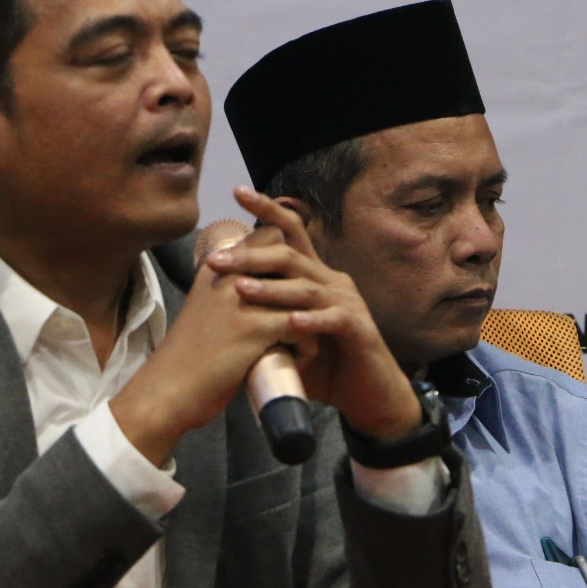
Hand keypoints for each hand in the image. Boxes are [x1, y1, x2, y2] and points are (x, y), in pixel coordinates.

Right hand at [109, 243, 301, 464]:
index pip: (269, 238)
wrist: (168, 391)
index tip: (287, 297)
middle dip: (304, 291)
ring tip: (298, 347)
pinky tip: (295, 363)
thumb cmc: (190, 357)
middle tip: (300, 323)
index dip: (288, 264)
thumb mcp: (207, 309)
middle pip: (289, 259)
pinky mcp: (254, 329)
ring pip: (302, 297)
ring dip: (310, 322)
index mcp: (217, 268)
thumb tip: (269, 287)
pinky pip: (302, 329)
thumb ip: (232, 292)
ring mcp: (242, 300)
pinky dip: (307, 349)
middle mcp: (229, 275)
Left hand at [202, 186, 422, 441]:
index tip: (238, 190)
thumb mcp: (289, 336)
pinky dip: (311, 321)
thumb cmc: (327, 365)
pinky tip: (291, 323)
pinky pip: (334, 319)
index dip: (267, 209)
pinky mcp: (360, 330)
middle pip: (291, 256)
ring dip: (273, 290)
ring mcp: (349, 304)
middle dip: (251, 256)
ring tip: (242, 291)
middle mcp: (333, 282)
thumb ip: (264, 317)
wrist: (370, 397)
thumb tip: (220, 307)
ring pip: (307, 288)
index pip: (291, 233)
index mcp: (315, 277)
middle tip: (216, 261)